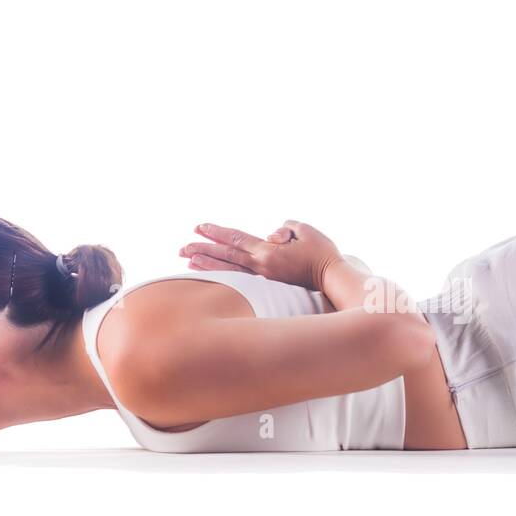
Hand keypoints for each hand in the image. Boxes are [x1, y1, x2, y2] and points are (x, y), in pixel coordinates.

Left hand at [180, 219, 343, 291]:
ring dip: (208, 265)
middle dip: (203, 250)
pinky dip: (224, 277)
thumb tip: (273, 235)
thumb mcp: (305, 231)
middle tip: (182, 247)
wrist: (333, 280)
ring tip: (189, 261)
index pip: (235, 239)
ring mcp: (264, 280)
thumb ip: (286, 228)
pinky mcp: (270, 288)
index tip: (198, 227)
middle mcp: (262, 267)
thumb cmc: (322, 253)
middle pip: (226, 256)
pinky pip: (240, 281)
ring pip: (230, 270)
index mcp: (268, 251)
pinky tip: (214, 276)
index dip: (216, 232)